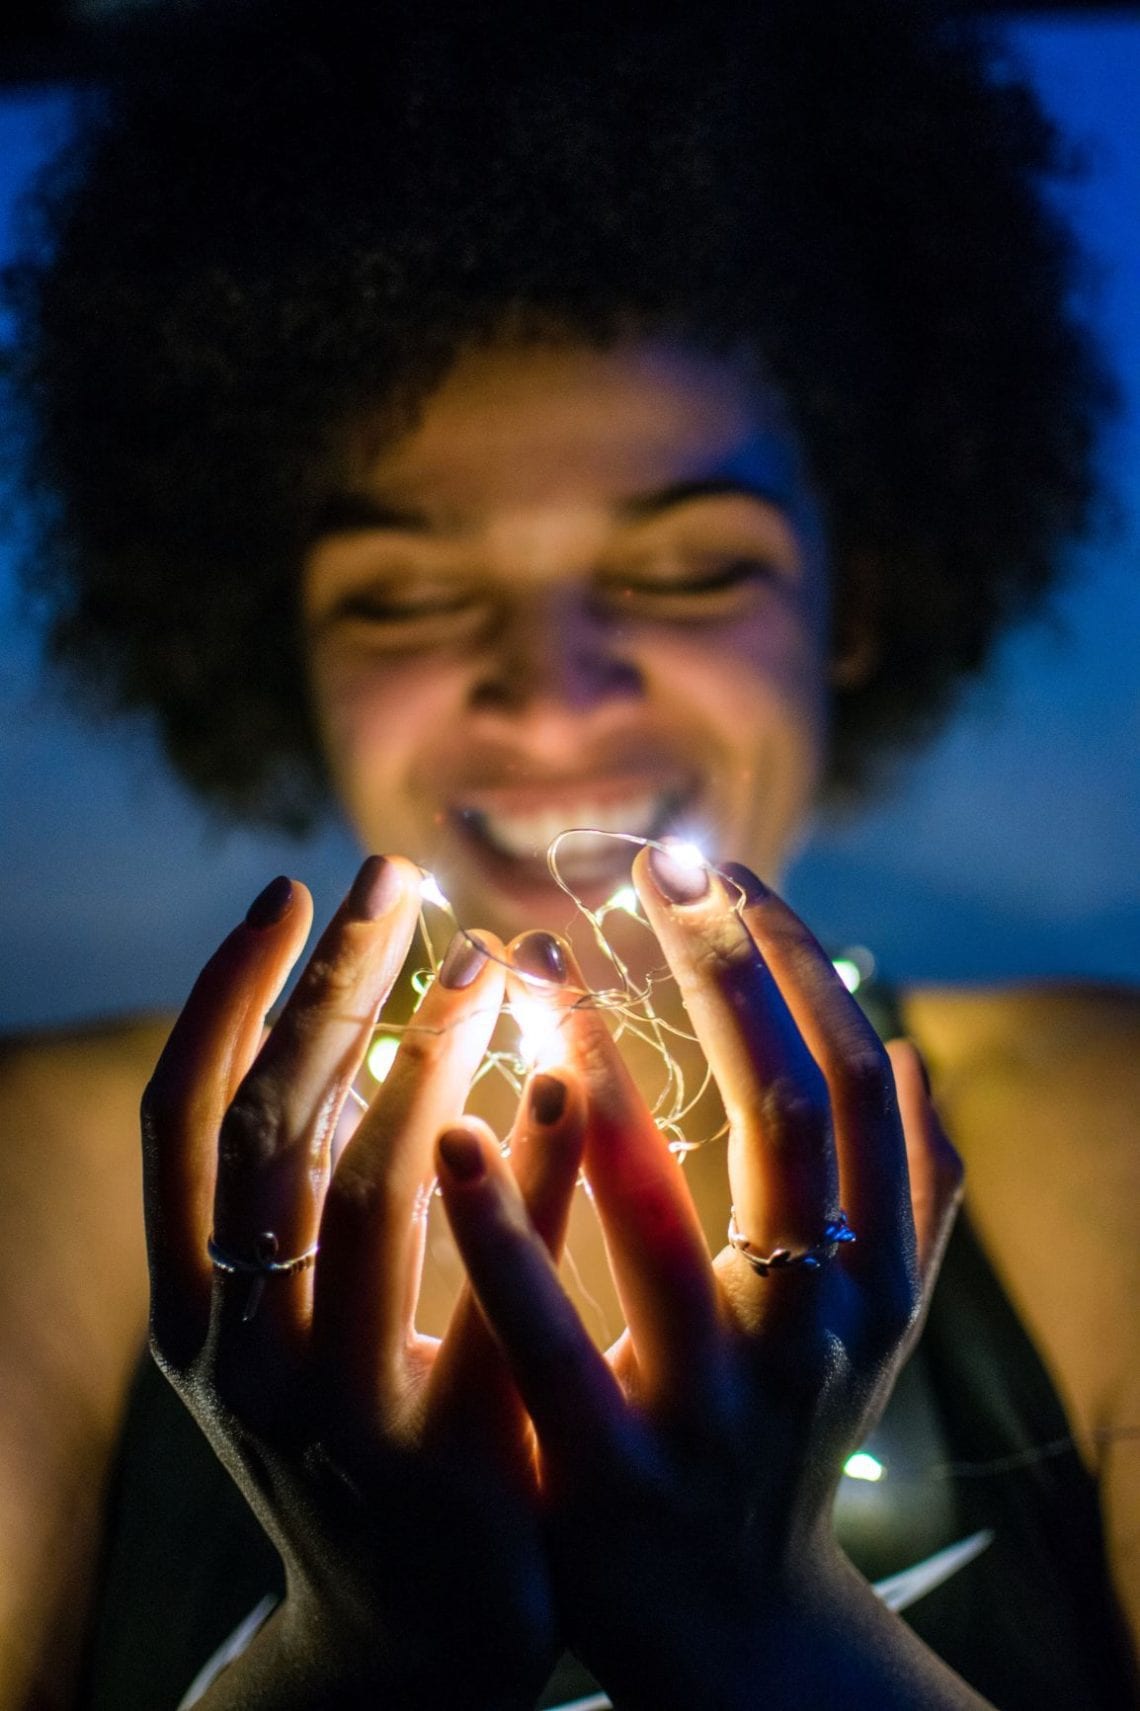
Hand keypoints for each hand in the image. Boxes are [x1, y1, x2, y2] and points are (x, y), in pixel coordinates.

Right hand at [141, 857, 584, 1710]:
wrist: (404, 1636)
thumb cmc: (360, 1436)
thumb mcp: (293, 1323)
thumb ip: (301, 1199)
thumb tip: (346, 1015)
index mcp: (193, 1307)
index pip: (182, 1120)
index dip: (226, 996)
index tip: (294, 889)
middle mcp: (241, 1352)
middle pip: (270, 1135)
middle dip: (332, 991)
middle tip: (398, 877)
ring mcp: (335, 1411)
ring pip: (367, 1198)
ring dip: (428, 1058)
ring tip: (495, 955)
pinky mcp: (442, 1462)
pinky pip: (495, 1291)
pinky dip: (532, 1174)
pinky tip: (576, 1077)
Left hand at [436, 850, 975, 1710]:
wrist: (741, 1631)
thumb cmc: (783, 1436)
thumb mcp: (866, 1320)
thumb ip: (896, 1193)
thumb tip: (898, 1042)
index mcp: (879, 1273)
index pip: (854, 1078)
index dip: (794, 960)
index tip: (721, 867)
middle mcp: (821, 1326)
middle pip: (787, 1109)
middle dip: (723, 967)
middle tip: (653, 865)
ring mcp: (724, 1404)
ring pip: (669, 1209)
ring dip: (601, 1070)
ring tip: (535, 962)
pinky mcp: (622, 1474)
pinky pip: (555, 1335)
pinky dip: (503, 1228)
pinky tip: (448, 1131)